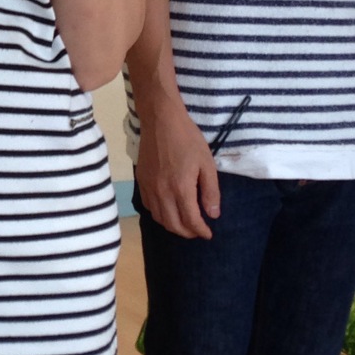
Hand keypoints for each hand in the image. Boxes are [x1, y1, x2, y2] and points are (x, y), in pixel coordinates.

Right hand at [136, 91, 220, 239]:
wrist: (161, 120)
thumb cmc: (188, 139)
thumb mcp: (207, 164)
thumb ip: (210, 191)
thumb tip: (213, 214)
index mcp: (181, 189)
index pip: (191, 221)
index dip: (201, 231)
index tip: (209, 234)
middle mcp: (162, 193)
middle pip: (173, 225)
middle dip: (187, 233)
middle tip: (198, 231)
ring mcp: (149, 188)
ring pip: (159, 218)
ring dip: (173, 226)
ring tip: (184, 224)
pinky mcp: (141, 181)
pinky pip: (149, 207)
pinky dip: (160, 215)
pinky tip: (168, 210)